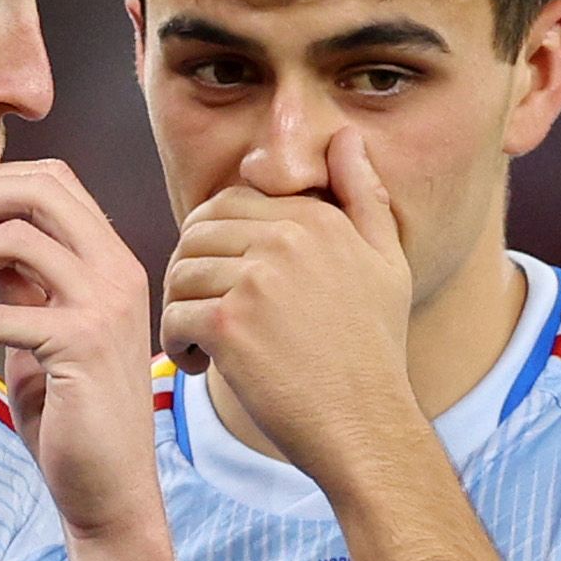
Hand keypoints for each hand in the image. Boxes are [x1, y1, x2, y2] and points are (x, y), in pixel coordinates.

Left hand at [0, 159, 161, 540]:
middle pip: (37, 189)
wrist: (109, 491)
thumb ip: (24, 281)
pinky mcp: (80, 347)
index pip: (53, 180)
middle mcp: (117, 272)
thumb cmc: (72, 414)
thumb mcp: (43, 330)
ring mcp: (104, 306)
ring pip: (13, 238)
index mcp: (111, 260)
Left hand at [159, 129, 417, 475]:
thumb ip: (363, 195)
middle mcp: (287, 238)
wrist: (367, 425)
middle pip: (196, 232)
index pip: (230, 203)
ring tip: (204, 343)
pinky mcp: (231, 324)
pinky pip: (175, 313)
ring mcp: (258, 280)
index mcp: (316, 219)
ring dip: (181, 308)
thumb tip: (346, 135)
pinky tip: (202, 366)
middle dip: (190, 271)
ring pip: (180, 273)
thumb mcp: (386, 263)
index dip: (213, 242)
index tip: (222, 282)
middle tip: (202, 311)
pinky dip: (177, 343)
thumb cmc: (373, 352)